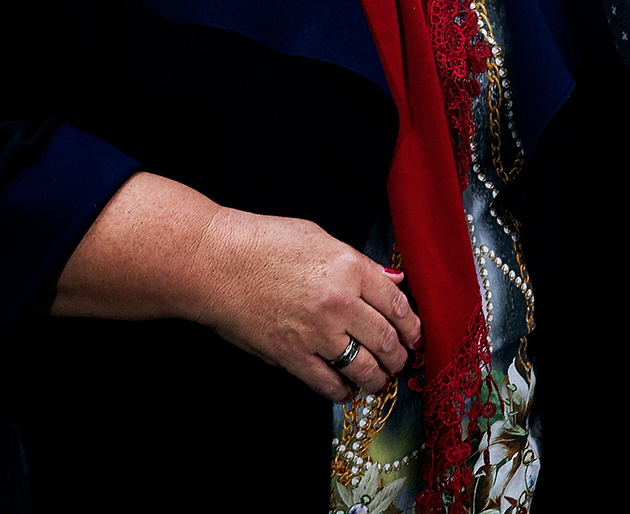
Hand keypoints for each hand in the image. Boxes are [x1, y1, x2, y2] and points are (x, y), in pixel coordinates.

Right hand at [187, 207, 422, 402]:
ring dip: (377, 378)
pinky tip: (345, 390)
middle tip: (401, 360)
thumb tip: (392, 281)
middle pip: (386, 338)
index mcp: (350, 269)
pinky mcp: (290, 356)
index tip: (414, 334)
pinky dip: (341, 391)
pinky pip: (327, 382)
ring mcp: (316, 333)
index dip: (411, 324)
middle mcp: (340, 303)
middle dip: (399, 355)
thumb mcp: (320, 238)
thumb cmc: (263, 243)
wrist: (215, 263)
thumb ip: (360, 264)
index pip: (397, 304)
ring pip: (363, 366)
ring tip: (380, 380)